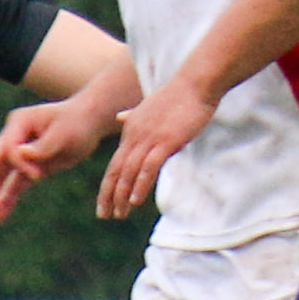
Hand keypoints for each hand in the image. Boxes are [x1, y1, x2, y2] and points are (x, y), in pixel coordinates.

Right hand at [0, 99, 112, 224]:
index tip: (38, 176)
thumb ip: (43, 145)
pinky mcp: (29, 169)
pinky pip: (13, 186)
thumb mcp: (64, 132)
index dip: (19, 163)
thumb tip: (21, 153)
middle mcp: (14, 137)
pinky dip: (6, 201)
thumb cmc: (77, 122)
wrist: (89, 124)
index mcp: (20, 122)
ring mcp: (20, 155)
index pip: (9, 146)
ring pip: (1, 176)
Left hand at [97, 76, 217, 219]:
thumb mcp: (148, 106)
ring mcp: (149, 139)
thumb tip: (120, 116)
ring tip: (120, 213)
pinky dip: (140, 184)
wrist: (194, 85)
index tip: (104, 204)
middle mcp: (135, 135)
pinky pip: (148, 167)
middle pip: (117, 170)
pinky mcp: (166, 142)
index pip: (115, 163)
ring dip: (123, 194)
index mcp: (131, 130)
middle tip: (105, 215)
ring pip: (129, 171)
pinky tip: (136, 200)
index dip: (108, 185)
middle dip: (109, 195)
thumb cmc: (177, 96)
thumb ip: (133, 115)